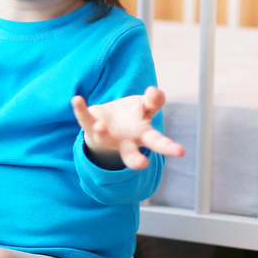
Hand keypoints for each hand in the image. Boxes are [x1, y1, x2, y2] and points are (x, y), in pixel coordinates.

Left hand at [71, 86, 185, 169]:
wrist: (104, 124)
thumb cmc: (130, 117)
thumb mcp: (146, 107)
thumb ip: (153, 100)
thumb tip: (155, 92)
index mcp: (142, 136)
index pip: (157, 142)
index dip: (169, 147)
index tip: (181, 152)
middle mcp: (124, 141)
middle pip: (131, 154)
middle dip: (136, 160)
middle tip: (142, 165)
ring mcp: (107, 135)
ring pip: (104, 137)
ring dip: (103, 132)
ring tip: (101, 126)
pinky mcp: (90, 125)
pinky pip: (84, 118)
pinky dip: (80, 109)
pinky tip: (77, 99)